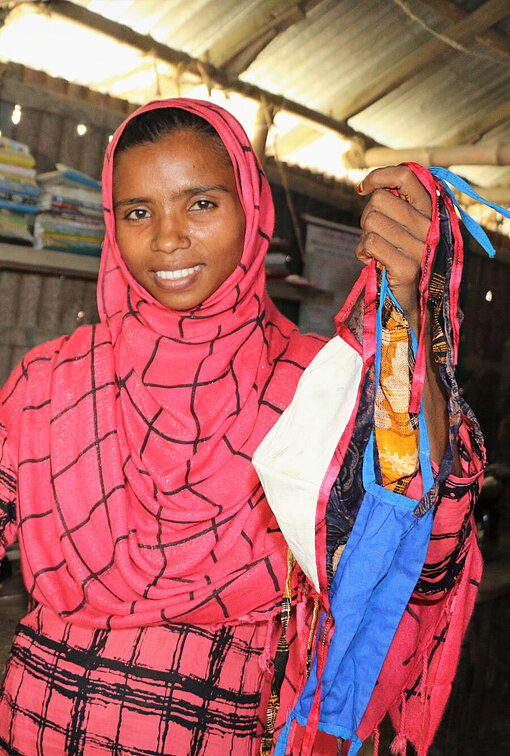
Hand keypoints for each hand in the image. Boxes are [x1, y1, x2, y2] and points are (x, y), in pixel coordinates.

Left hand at [355, 165, 432, 329]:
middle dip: (366, 217)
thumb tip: (369, 186)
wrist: (407, 302)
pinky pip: (370, 243)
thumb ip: (395, 205)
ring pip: (371, 221)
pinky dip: (362, 252)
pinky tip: (371, 262)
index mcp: (431, 210)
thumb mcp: (402, 226)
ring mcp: (421, 247)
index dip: (379, 176)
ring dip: (364, 238)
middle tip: (374, 235)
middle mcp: (430, 226)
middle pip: (379, 200)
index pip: (406, 175)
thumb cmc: (399, 258)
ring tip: (375, 251)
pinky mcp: (408, 267)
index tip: (364, 189)